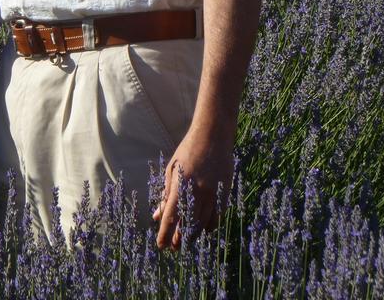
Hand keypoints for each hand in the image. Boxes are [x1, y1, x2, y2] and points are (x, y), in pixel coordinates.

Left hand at [153, 127, 233, 249]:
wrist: (213, 136)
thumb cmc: (188, 150)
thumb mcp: (172, 170)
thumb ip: (166, 194)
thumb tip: (158, 215)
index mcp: (181, 186)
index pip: (171, 217)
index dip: (165, 234)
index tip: (161, 246)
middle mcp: (198, 192)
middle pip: (188, 225)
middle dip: (179, 239)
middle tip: (174, 248)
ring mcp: (213, 193)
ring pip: (203, 223)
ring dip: (194, 235)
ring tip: (187, 242)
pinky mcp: (225, 193)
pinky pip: (217, 216)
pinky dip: (209, 225)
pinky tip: (203, 230)